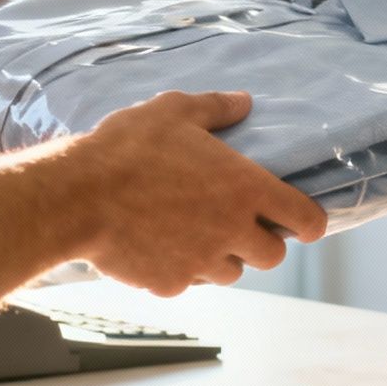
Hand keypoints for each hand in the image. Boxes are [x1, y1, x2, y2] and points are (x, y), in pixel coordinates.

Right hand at [0, 91, 328, 302]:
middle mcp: (231, 232)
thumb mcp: (173, 111)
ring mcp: (201, 262)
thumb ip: (216, 108)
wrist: (76, 197)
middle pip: (273, 255)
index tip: (304, 222)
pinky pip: (188, 281)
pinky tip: (158, 244)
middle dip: (262, 242)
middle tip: (239, 224)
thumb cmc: (127, 149)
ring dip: (222, 257)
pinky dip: (181, 268)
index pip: (306, 220)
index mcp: (245, 190)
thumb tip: (243, 102)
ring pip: (231, 272)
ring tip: (194, 233)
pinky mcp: (170, 283)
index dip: (310, 222)